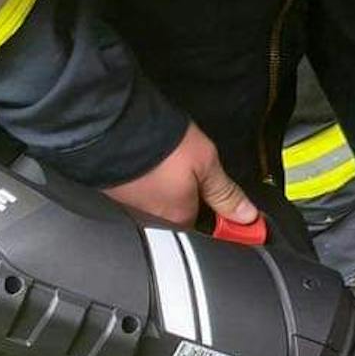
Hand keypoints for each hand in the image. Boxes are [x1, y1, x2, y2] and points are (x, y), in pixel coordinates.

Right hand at [103, 122, 260, 230]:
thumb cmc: (156, 145)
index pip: (210, 228)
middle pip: (184, 213)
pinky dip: (152, 178)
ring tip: (174, 160)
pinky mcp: (115, 189)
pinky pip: (143, 189)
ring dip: (172, 185)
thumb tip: (247, 216)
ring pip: (162, 200)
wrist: (107, 126)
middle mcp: (152, 219)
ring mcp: (131, 205)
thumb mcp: (205, 164)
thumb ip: (226, 193)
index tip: (236, 209)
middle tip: (198, 169)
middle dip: (196, 195)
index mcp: (178, 219)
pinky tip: (155, 161)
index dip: (225, 214)